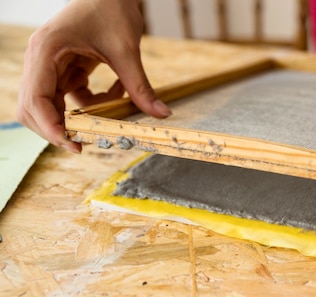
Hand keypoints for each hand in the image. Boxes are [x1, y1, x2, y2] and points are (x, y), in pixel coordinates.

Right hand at [17, 0, 170, 152]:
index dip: (50, 127)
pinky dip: (94, 103)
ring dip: (82, 115)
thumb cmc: (111, 8)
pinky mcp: (66, 69)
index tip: (73, 144)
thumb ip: (140, 85)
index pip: (36, 99)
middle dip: (58, 128)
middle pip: (34, 108)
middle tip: (85, 143)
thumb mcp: (127, 49)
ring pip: (53, 106)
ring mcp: (51, 65)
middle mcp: (41, 60)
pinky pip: (73, 98)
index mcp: (46, 51)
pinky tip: (118, 90)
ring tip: (112, 110)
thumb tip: (161, 114)